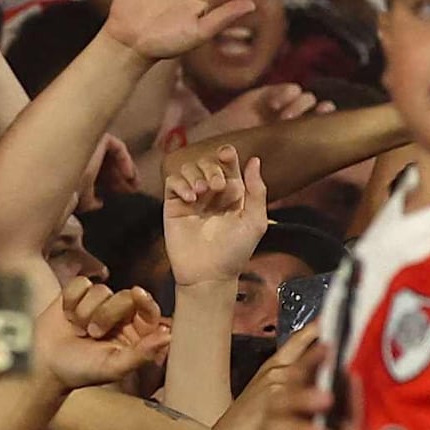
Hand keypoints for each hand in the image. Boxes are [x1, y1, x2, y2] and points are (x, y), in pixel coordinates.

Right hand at [42, 277, 170, 389]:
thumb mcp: (114, 367)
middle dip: (106, 315)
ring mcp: (97, 303)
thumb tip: (169, 336)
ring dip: (85, 311)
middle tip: (93, 335)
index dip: (145, 301)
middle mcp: (118, 314)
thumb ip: (142, 353)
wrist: (45, 366)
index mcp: (134, 332)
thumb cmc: (82, 370)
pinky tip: (67, 316)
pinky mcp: (75, 294)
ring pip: (101, 290)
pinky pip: (80, 283)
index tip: (137, 295)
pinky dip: (71, 300)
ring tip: (78, 330)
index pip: (148, 309)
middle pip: (123, 296)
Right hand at [157, 141, 265, 282]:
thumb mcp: (255, 221)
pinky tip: (190, 198)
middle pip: (207, 162)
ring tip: (201, 194)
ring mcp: (192, 198)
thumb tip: (255, 160)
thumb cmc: (235, 252)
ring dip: (195, 175)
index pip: (228, 164)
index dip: (227, 154)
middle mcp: (211, 193)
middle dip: (212, 168)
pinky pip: (172, 182)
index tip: (227, 155)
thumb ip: (257, 190)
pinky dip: (180, 184)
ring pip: (189, 168)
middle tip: (216, 186)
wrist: (209, 275)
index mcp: (233, 193)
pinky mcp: (174, 206)